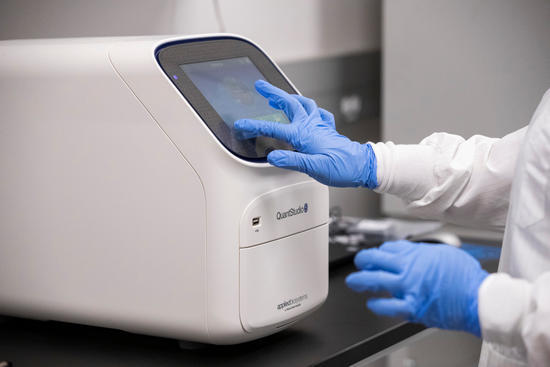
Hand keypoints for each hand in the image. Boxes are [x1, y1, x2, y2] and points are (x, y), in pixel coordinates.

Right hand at [234, 80, 376, 187]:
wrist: (362, 166)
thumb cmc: (342, 167)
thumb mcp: (314, 168)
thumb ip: (292, 161)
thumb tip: (273, 157)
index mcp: (304, 134)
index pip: (274, 128)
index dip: (255, 125)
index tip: (241, 123)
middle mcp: (311, 126)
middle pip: (289, 104)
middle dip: (273, 93)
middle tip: (261, 86)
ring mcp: (319, 126)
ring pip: (302, 104)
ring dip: (289, 97)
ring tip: (279, 95)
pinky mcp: (326, 130)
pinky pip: (315, 113)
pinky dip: (308, 108)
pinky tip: (306, 111)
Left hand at [346, 240, 487, 335]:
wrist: (478, 298)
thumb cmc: (466, 277)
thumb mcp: (444, 253)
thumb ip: (424, 252)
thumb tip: (415, 253)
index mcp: (416, 254)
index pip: (388, 248)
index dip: (379, 252)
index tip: (378, 255)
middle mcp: (408, 268)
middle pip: (375, 260)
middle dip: (363, 260)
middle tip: (359, 263)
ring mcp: (408, 288)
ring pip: (374, 281)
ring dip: (360, 281)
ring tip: (354, 282)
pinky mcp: (412, 307)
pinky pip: (387, 306)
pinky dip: (377, 305)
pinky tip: (372, 304)